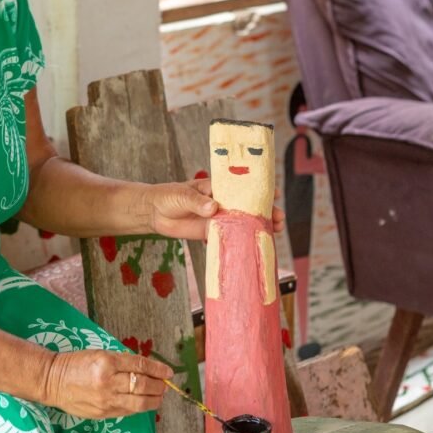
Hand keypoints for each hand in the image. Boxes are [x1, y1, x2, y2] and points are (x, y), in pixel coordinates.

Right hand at [41, 350, 172, 418]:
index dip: (157, 369)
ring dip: (154, 399)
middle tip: (165, 384)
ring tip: (159, 395)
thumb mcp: (99, 354)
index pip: (139, 365)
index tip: (168, 371)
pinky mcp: (103, 413)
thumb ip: (121, 361)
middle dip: (158, 385)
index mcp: (106, 361)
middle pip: (142, 385)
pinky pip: (127, 411)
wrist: (53, 381)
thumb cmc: (75, 363)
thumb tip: (145, 369)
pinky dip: (139, 407)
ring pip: (139, 402)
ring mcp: (105, 399)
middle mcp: (107, 381)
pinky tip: (144, 403)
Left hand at [143, 180, 284, 239]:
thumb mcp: (182, 194)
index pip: (241, 187)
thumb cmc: (169, 195)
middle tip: (278, 218)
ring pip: (242, 222)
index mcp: (217, 188)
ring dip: (257, 226)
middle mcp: (221, 202)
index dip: (259, 190)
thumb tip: (213, 208)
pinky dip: (240, 241)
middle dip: (264, 211)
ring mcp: (217, 218)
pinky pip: (228, 237)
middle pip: (247, 206)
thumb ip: (198, 201)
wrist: (154, 212)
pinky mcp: (210, 232)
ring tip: (274, 231)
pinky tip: (253, 245)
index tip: (275, 192)